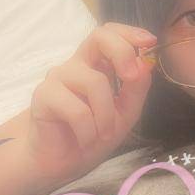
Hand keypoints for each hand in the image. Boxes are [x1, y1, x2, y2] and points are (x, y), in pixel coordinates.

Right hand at [22, 22, 157, 183]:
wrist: (62, 161)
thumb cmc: (93, 132)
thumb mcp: (125, 112)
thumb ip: (136, 89)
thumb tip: (145, 65)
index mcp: (98, 64)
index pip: (110, 33)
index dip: (130, 33)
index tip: (150, 42)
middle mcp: (78, 65)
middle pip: (98, 36)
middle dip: (122, 52)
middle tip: (132, 78)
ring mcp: (59, 77)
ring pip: (94, 82)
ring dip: (106, 115)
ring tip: (103, 135)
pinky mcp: (44, 96)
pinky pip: (76, 109)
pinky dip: (88, 129)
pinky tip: (85, 140)